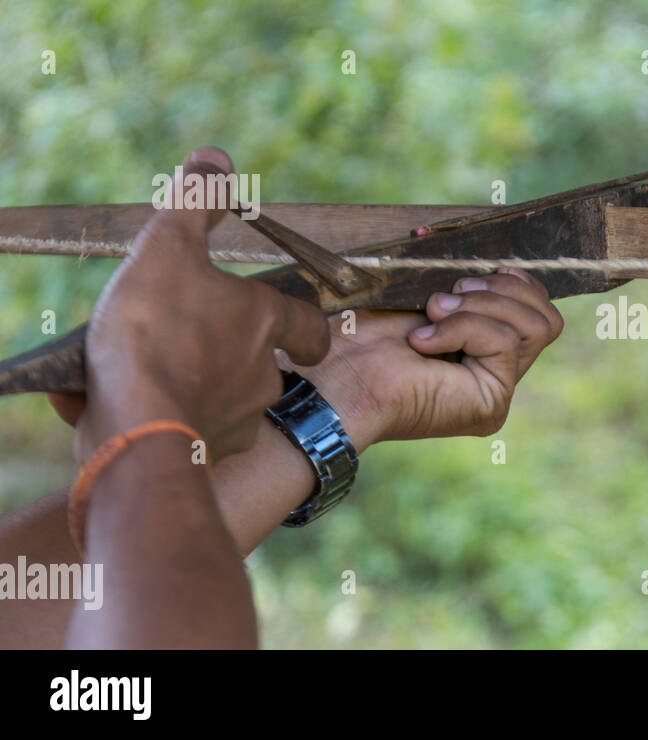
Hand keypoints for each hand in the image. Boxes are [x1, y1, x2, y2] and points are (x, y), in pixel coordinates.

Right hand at [70, 147, 329, 461]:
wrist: (139, 424)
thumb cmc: (157, 329)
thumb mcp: (169, 247)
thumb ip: (194, 201)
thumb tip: (216, 158)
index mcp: (264, 324)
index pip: (309, 326)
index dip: (308, 327)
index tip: (307, 334)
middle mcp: (263, 377)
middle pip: (261, 365)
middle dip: (232, 356)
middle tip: (196, 342)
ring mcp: (237, 422)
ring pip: (221, 401)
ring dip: (190, 386)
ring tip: (143, 374)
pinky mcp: (204, 457)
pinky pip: (183, 433)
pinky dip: (155, 417)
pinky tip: (110, 405)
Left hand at [286, 268, 563, 448]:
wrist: (334, 370)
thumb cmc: (364, 331)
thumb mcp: (433, 291)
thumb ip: (476, 285)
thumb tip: (511, 265)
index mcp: (486, 351)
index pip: (539, 310)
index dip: (516, 283)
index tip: (465, 275)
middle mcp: (498, 375)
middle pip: (548, 319)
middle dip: (501, 291)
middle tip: (445, 296)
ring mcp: (498, 392)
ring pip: (534, 327)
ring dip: (480, 307)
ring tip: (433, 313)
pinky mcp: (491, 403)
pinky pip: (505, 342)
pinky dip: (462, 328)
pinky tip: (422, 341)